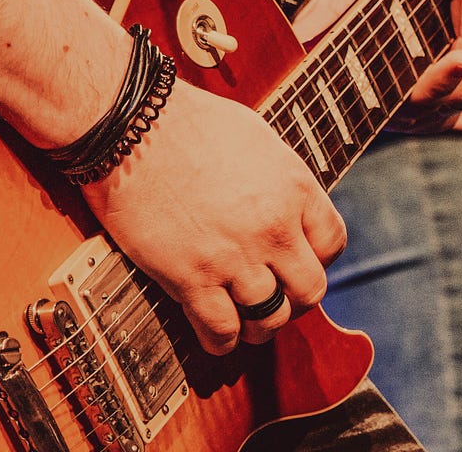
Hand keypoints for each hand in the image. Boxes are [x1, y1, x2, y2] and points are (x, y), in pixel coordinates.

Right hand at [80, 80, 345, 354]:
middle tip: (275, 296)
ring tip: (246, 320)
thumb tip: (287, 203)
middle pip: (310, 289)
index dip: (317, 258)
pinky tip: (217, 334)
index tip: (297, 260)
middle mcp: (273, 227)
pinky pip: (222, 331)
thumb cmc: (186, 120)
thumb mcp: (256, 138)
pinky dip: (223, 340)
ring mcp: (234, 256)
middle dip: (295, 298)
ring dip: (260, 325)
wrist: (129, 123)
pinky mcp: (191, 277)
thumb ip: (279, 178)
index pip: (332, 243)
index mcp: (294, 188)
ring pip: (271, 318)